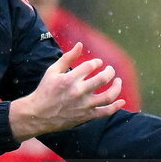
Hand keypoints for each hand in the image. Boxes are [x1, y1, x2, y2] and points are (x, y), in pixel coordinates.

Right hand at [9, 42, 125, 141]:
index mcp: (69, 79)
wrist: (38, 115)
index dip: (97, 62)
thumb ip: (67, 58)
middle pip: (103, 79)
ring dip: (117, 87)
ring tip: (118, 81)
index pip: (91, 66)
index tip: (97, 63)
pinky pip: (105, 112)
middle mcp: (78, 92)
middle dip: (110, 72)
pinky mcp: (86, 116)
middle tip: (110, 70)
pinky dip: (116, 106)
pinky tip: (122, 100)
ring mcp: (84, 106)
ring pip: (108, 96)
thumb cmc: (45, 91)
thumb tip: (80, 44)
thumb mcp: (52, 71)